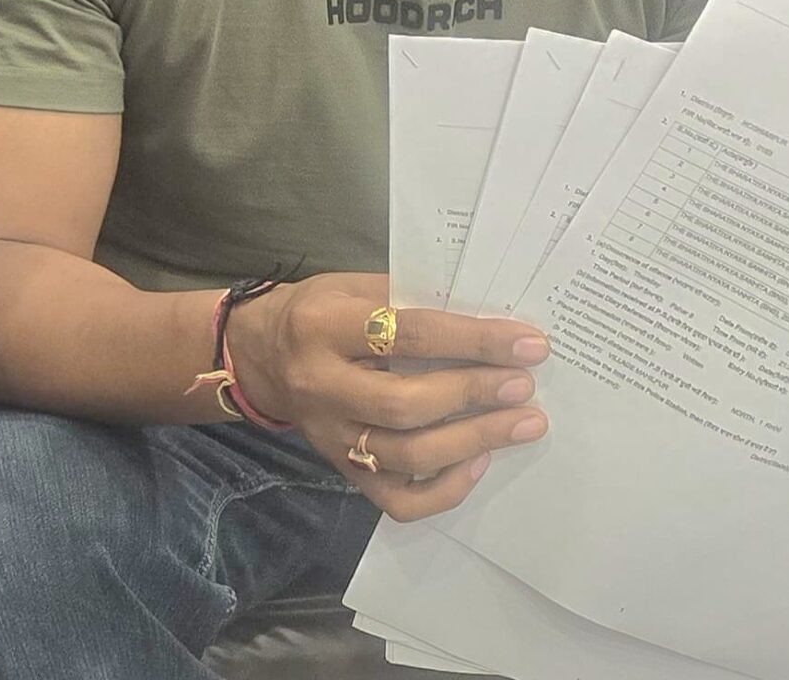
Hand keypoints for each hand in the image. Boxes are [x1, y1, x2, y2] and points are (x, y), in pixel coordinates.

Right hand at [228, 271, 550, 521]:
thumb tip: (487, 320)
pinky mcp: (342, 472)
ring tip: (524, 423)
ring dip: (475, 440)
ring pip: (408, 455)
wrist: (260, 354)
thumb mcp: (353, 287)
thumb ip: (409, 300)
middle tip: (523, 385)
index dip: (474, 340)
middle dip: (475, 394)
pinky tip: (478, 461)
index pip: (409, 334)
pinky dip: (446, 488)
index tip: (528, 344)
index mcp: (322, 327)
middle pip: (406, 403)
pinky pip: (399, 500)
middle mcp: (320, 386)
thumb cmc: (318, 312)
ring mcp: (330, 436)